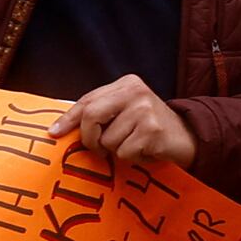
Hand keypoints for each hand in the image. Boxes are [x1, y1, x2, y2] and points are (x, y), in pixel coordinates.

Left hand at [68, 77, 195, 169]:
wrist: (187, 136)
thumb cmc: (149, 126)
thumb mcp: (125, 111)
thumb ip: (101, 113)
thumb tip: (62, 128)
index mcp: (126, 83)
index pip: (87, 100)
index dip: (68, 119)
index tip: (54, 133)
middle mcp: (135, 92)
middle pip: (91, 116)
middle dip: (89, 138)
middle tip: (98, 148)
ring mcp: (145, 110)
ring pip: (108, 140)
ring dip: (116, 150)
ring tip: (133, 144)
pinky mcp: (152, 131)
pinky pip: (124, 152)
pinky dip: (131, 157)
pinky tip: (144, 150)